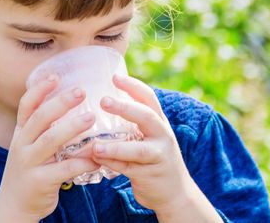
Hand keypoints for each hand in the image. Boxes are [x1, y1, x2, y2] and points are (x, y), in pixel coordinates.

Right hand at [0, 76, 99, 221]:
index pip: (26, 106)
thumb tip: (70, 104)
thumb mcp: (29, 146)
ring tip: (91, 118)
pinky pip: (64, 169)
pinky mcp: (39, 182)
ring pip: (50, 141)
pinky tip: (98, 157)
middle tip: (81, 91)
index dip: (40, 90)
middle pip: (40, 118)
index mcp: (21, 133)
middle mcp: (22, 145)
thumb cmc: (30, 171)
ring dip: (72, 127)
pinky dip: (83, 162)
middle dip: (60, 103)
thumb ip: (44, 129)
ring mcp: (29, 163)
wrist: (13, 207)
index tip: (56, 76)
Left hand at [91, 75, 196, 213]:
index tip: (114, 76)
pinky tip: (96, 160)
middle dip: (125, 108)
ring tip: (95, 146)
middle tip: (103, 101)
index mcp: (159, 122)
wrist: (175, 192)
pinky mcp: (151, 175)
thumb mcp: (148, 137)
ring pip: (138, 149)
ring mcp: (159, 156)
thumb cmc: (153, 160)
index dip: (133, 86)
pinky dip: (112, 164)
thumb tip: (100, 105)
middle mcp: (162, 135)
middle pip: (147, 116)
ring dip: (115, 147)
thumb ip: (131, 124)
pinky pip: (129, 169)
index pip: (148, 98)